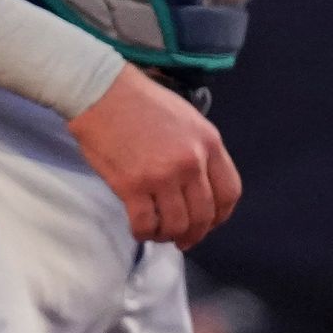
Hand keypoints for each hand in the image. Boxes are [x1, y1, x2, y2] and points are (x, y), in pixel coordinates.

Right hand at [67, 70, 241, 247]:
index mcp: (209, 143)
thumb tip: (201, 186)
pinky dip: (143, 233)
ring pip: (177, 225)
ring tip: (158, 233)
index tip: (209, 223)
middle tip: (183, 239)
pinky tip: (139, 229)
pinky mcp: (133, 186)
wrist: (102, 93)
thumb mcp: (188, 119)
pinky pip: (145, 224)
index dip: (220, 216)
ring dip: (168, 236)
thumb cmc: (142, 102)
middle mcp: (191, 162)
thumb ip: (200, 150)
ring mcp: (163, 176)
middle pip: (204, 215)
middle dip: (195, 233)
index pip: (229, 192)